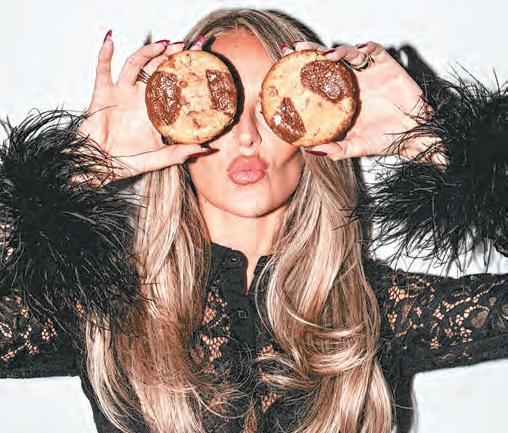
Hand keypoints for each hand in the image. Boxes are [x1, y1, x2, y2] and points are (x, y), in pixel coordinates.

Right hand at [77, 32, 212, 184]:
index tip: (201, 60)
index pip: (173, 85)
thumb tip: (204, 149)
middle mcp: (140, 97)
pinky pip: (103, 70)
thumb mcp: (156, 158)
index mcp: (155, 110)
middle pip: (157, 69)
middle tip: (186, 47)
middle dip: (171, 56)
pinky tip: (111, 41)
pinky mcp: (103, 92)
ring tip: (163, 45)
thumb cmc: (124, 162)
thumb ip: (178, 153)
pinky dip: (105, 54)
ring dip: (148, 52)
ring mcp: (122, 93)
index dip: (185, 73)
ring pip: (135, 64)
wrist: (97, 165)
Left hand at [280, 41, 445, 165]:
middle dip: (309, 53)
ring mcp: (367, 73)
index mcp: (340, 99)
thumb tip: (310, 151)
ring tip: (322, 56)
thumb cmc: (385, 140)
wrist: (414, 135)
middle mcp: (351, 83)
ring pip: (345, 53)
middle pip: (326, 62)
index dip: (299, 73)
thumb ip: (335, 149)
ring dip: (332, 51)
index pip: (316, 81)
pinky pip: (371, 50)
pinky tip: (349, 55)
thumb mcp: (356, 146)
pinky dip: (360, 49)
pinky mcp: (385, 65)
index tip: (281, 71)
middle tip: (293, 49)